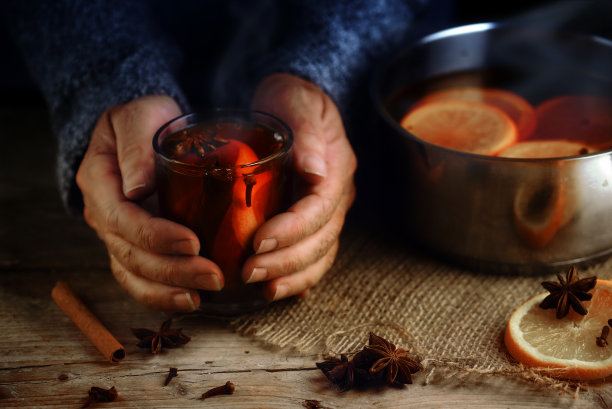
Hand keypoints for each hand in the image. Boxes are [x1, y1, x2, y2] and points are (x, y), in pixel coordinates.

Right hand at [76, 95, 222, 312]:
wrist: (144, 132)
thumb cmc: (147, 120)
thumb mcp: (142, 116)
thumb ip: (137, 146)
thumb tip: (137, 188)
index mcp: (99, 181)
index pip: (122, 218)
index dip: (156, 236)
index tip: (193, 242)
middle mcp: (103, 214)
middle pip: (130, 254)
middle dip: (172, 270)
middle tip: (213, 275)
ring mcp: (116, 235)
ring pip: (133, 274)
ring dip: (169, 289)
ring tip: (203, 296)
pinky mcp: (133, 247)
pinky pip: (140, 280)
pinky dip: (162, 295)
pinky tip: (192, 300)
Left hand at [244, 73, 356, 299]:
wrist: (292, 105)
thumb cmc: (289, 99)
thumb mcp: (295, 100)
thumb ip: (306, 130)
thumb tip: (315, 169)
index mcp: (337, 168)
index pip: (319, 208)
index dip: (291, 230)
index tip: (257, 241)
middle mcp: (338, 195)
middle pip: (321, 240)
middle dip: (286, 261)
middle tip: (248, 272)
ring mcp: (328, 211)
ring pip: (320, 255)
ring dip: (292, 276)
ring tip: (261, 288)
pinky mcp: (313, 222)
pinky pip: (313, 257)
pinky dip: (297, 278)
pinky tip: (276, 290)